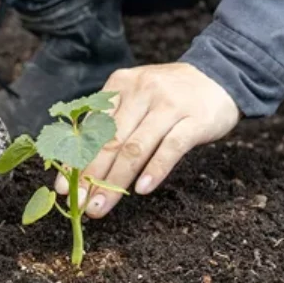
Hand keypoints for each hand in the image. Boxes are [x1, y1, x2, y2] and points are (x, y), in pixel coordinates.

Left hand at [55, 63, 240, 218]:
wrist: (221, 75)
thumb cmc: (171, 95)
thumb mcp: (138, 96)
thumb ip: (113, 121)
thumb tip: (80, 165)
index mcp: (121, 84)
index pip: (91, 128)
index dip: (75, 160)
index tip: (62, 189)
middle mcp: (142, 91)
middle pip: (110, 141)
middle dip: (91, 177)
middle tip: (80, 205)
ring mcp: (169, 105)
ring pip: (135, 148)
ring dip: (116, 181)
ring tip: (102, 206)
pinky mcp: (194, 120)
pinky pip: (171, 148)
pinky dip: (155, 170)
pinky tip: (142, 190)